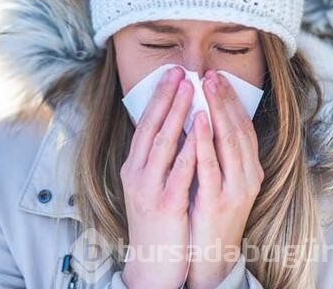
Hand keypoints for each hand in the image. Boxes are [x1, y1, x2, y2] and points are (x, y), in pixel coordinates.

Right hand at [120, 66, 195, 288]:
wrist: (151, 261)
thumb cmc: (155, 221)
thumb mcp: (147, 186)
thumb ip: (155, 160)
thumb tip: (169, 128)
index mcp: (133, 167)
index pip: (144, 125)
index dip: (158, 98)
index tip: (171, 75)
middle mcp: (137, 173)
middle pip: (151, 127)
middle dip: (167, 97)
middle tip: (180, 71)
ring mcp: (150, 188)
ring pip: (163, 143)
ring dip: (178, 113)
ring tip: (191, 89)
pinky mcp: (166, 204)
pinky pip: (179, 171)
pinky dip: (189, 147)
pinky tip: (198, 129)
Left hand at [186, 71, 264, 288]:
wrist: (209, 255)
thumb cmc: (208, 212)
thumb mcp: (217, 178)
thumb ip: (213, 151)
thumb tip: (197, 116)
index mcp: (247, 168)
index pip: (241, 125)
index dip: (230, 99)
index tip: (215, 76)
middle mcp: (247, 175)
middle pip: (237, 128)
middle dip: (223, 98)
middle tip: (210, 72)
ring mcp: (235, 188)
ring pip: (228, 141)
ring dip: (217, 110)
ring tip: (205, 86)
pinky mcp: (218, 201)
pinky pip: (211, 165)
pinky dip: (205, 141)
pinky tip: (197, 120)